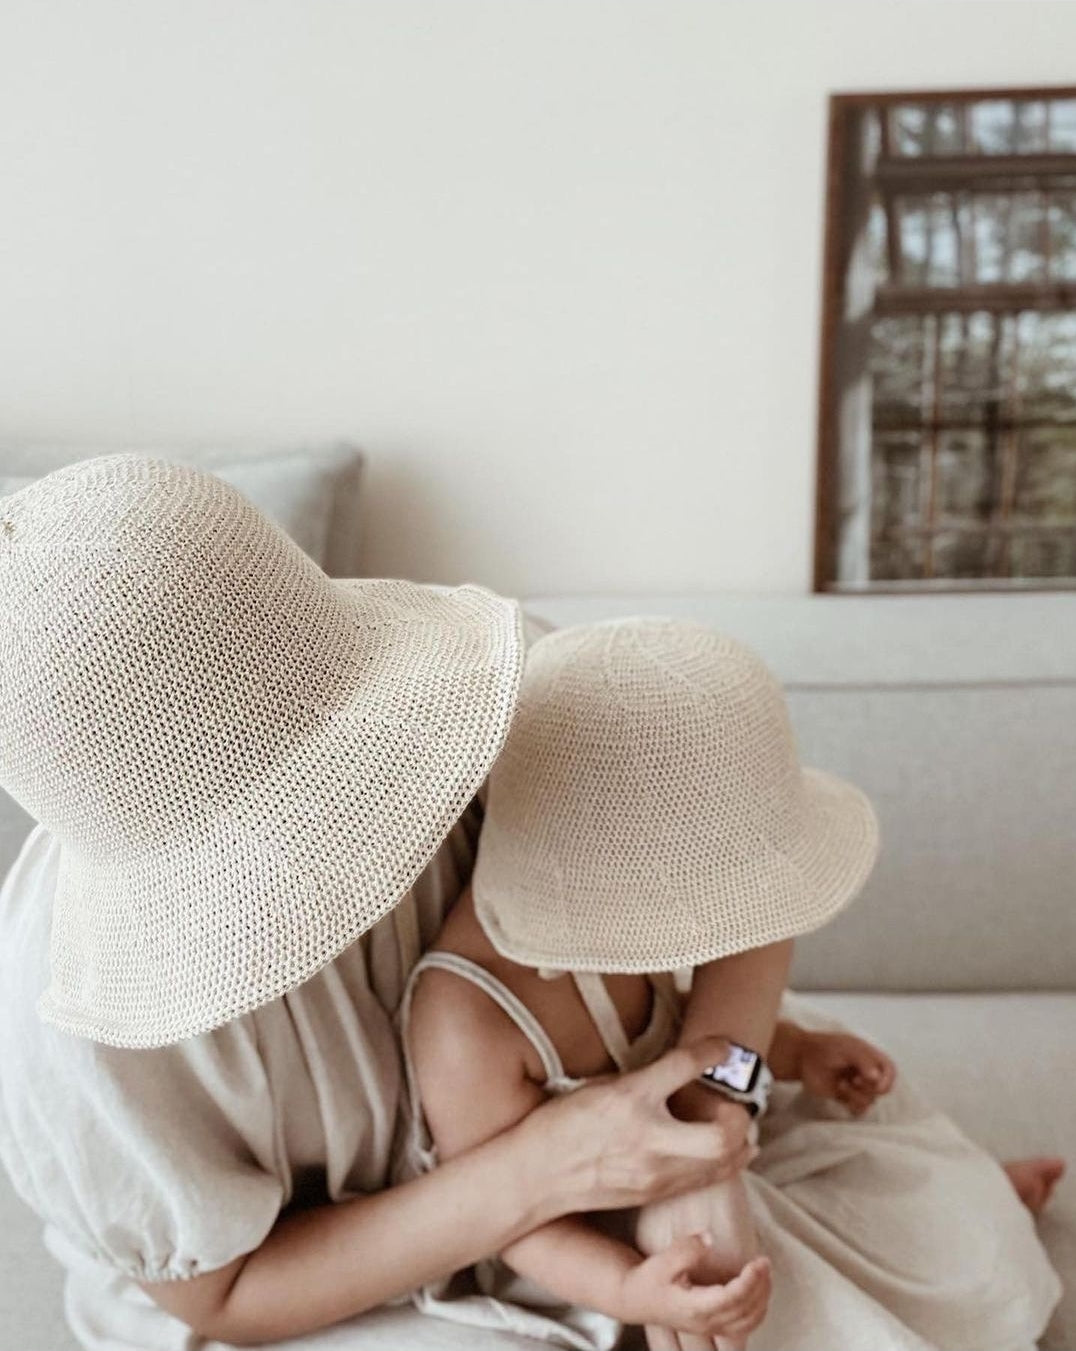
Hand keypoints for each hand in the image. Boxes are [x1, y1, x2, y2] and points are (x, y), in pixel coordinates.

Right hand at [525, 1039, 755, 1213]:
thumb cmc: (562, 1123)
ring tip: (738, 1125)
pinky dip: (725, 1163)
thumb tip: (679, 1069)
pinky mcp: (655, 1193)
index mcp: (629, 1098)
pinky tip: (726, 1151)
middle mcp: (647, 1136)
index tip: (725, 1045)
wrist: (537, 1175)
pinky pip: (705, 1179)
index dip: (713, 1049)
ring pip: (722, 1161)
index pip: (684, 1065)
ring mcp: (655, 1171)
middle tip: (734, 1102)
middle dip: (740, 1115)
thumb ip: (642, 1080)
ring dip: (741, 1140)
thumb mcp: (599, 1086)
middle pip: (721, 1133)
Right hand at [617, 1235, 770, 1344]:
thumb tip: (709, 1238)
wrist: (635, 1300)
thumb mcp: (662, 1260)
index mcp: (695, 1307)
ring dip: (762, 1299)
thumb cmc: (648, 1279)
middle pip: (745, 1311)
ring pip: (748, 1322)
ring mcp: (710, 1327)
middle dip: (760, 1287)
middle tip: (765, 1261)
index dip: (749, 1281)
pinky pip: (744, 1326)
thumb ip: (687, 1249)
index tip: (758, 1261)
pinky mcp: (712, 1325)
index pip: (732, 1299)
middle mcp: (706, 1322)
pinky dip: (757, 1310)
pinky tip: (758, 1292)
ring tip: (765, 1274)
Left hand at [798, 1031, 895, 1115]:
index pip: (889, 1070)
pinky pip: (859, 1110)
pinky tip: (841, 1096)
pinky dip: (853, 1106)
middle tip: (854, 1080)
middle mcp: (865, 1072)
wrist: (801, 1057)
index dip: (887, 1080)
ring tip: (841, 1085)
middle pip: (882, 1089)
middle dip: (869, 1088)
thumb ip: (864, 1061)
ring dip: (856, 1095)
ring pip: (870, 1100)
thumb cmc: (825, 1048)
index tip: (877, 1085)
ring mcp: (856, 1086)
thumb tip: (877, 1078)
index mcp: (869, 1056)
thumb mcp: (847, 1049)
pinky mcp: (845, 1097)